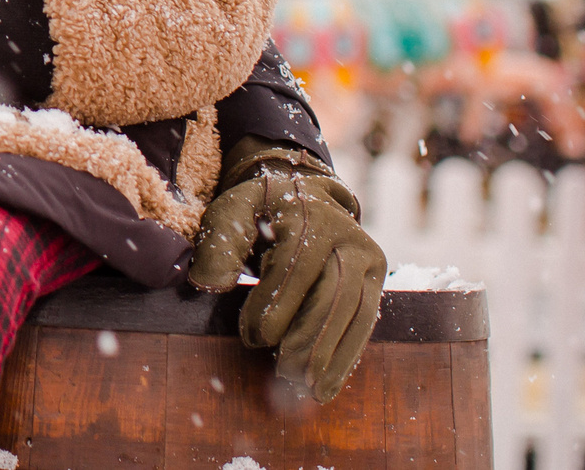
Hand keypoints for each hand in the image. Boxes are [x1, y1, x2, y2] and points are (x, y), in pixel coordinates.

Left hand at [186, 141, 384, 402]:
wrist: (305, 194)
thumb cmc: (261, 210)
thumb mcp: (233, 213)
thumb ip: (219, 246)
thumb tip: (209, 284)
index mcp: (306, 214)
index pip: (295, 267)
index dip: (275, 306)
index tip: (253, 339)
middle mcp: (345, 233)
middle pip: (333, 292)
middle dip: (309, 338)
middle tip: (285, 374)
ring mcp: (366, 254)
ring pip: (356, 311)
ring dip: (333, 355)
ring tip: (311, 390)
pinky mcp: (376, 276)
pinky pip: (367, 319)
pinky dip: (348, 354)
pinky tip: (328, 382)